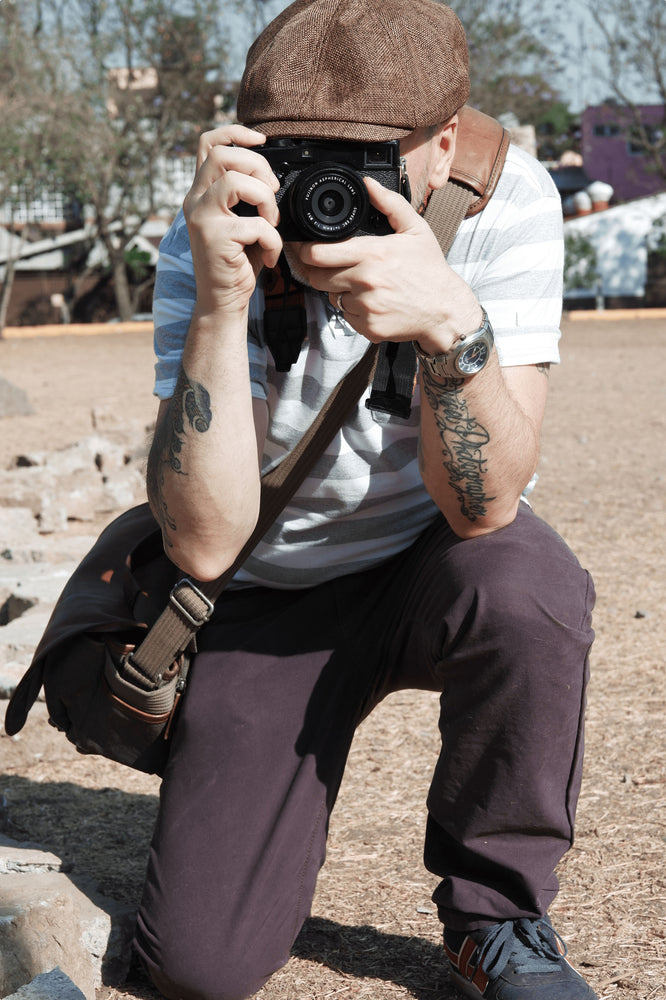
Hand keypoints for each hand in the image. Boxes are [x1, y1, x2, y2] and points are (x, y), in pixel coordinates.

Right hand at [183, 124, 282, 316]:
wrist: (224, 301)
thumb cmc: (237, 263)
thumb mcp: (242, 221)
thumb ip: (246, 196)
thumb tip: (271, 174)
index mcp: (201, 193)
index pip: (208, 144)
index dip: (235, 133)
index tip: (261, 140)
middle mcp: (195, 201)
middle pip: (223, 155)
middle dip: (258, 166)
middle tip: (271, 191)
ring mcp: (201, 218)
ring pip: (235, 181)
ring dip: (265, 200)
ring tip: (271, 223)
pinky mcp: (214, 238)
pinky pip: (255, 225)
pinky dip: (272, 240)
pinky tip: (269, 256)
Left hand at [294, 177, 481, 353]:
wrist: (445, 311)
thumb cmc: (430, 270)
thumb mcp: (416, 230)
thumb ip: (390, 203)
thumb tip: (368, 184)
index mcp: (373, 254)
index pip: (318, 254)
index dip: (304, 251)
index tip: (303, 248)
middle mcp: (366, 281)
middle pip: (317, 278)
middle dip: (317, 271)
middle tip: (329, 267)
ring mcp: (365, 307)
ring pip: (332, 297)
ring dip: (340, 290)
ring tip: (363, 284)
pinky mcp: (367, 327)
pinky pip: (347, 316)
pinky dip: (354, 309)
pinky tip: (373, 302)